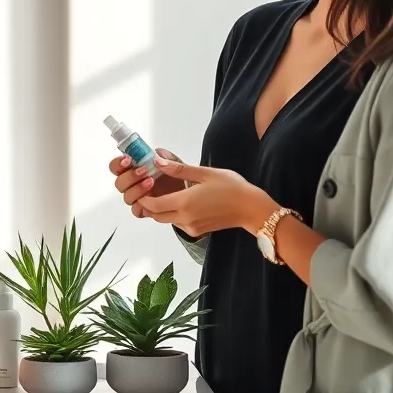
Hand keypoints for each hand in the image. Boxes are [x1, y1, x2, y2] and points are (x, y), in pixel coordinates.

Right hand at [109, 147, 185, 209]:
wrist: (192, 194)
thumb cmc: (180, 177)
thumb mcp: (177, 163)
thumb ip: (167, 158)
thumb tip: (157, 155)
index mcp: (134, 169)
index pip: (116, 167)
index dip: (118, 164)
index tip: (128, 160)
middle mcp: (133, 184)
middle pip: (119, 183)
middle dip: (129, 177)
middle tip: (143, 171)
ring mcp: (138, 198)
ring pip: (127, 198)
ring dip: (137, 189)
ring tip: (151, 182)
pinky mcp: (145, 210)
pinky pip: (137, 211)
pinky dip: (143, 205)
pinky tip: (153, 199)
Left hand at [131, 156, 276, 238]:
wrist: (252, 209)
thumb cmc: (232, 187)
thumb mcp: (205, 173)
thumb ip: (179, 169)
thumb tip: (157, 161)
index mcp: (184, 203)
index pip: (153, 204)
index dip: (143, 197)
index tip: (140, 186)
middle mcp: (184, 219)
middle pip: (156, 215)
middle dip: (148, 204)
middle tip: (147, 189)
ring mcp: (191, 227)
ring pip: (166, 220)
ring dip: (160, 210)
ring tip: (161, 193)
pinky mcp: (197, 231)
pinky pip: (177, 223)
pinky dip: (172, 214)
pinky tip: (179, 201)